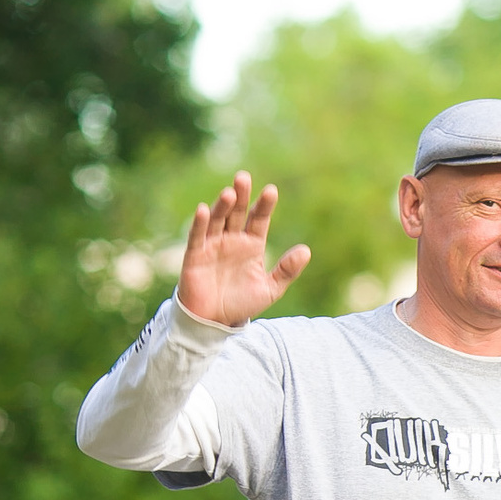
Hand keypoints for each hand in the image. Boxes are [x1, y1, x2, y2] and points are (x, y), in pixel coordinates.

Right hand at [177, 172, 310, 327]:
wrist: (215, 322)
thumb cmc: (242, 303)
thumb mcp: (271, 289)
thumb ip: (287, 270)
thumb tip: (306, 250)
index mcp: (252, 245)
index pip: (259, 219)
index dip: (264, 206)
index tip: (271, 191)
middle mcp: (232, 240)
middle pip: (237, 213)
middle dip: (241, 196)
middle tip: (244, 177)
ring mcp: (212, 245)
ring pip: (217, 220)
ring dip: (222, 206)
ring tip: (230, 193)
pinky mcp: (195, 255)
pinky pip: (197, 236)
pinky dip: (199, 223)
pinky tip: (203, 209)